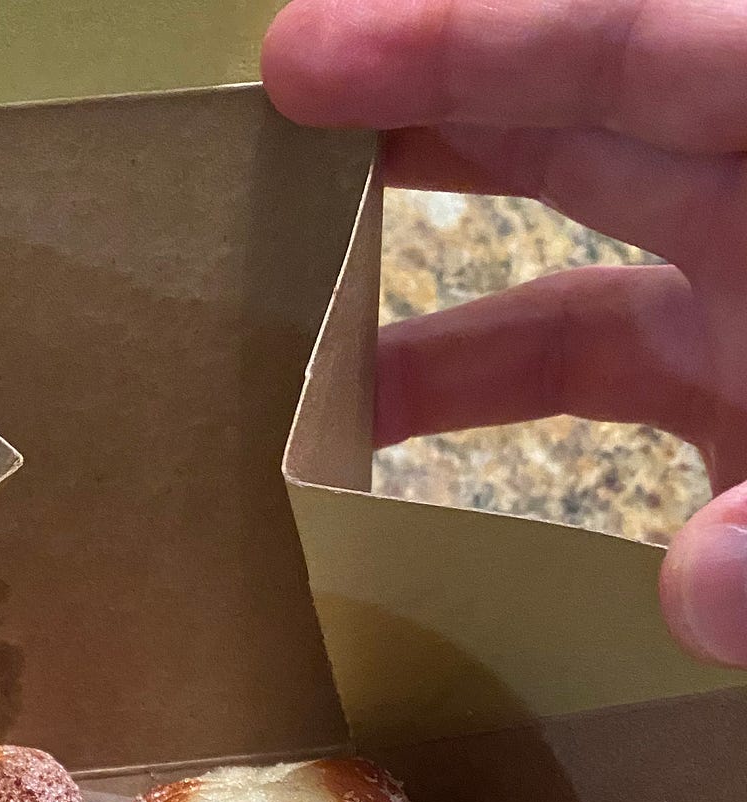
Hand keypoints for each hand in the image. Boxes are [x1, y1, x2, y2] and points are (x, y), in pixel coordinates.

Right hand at [263, 0, 746, 666]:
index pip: (655, 46)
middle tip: (269, 113)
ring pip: (578, 253)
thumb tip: (693, 586)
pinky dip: (489, 394)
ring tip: (293, 292)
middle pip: (601, 110)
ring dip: (436, 259)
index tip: (310, 51)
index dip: (478, 36)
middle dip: (436, 96)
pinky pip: (596, 367)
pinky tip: (382, 438)